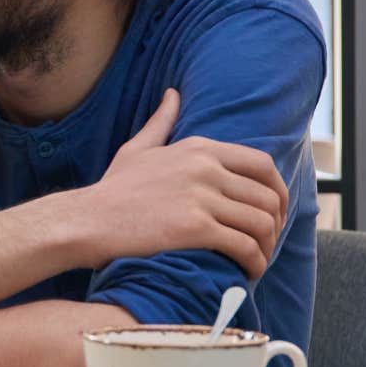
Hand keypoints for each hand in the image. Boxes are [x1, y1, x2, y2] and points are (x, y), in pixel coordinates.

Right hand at [72, 89, 289, 280]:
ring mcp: (201, 197)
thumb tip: (172, 94)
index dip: (278, 192)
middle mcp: (205, 168)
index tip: (275, 212)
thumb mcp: (137, 148)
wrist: (87, 221)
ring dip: (267, 248)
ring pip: (260, 224)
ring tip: (258, 262)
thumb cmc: (112, 190)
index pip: (262, 165)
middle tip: (266, 243)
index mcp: (199, 148)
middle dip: (275, 225)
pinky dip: (254, 263)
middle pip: (267, 197)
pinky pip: (243, 246)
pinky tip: (248, 272)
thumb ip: (161, 122)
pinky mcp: (196, 228)